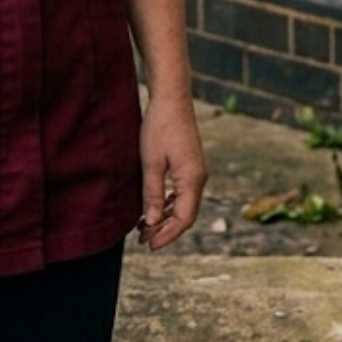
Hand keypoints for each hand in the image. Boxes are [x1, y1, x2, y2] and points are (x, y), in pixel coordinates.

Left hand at [136, 94, 206, 250]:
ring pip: (183, 204)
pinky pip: (182, 192)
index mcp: (192, 180)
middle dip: (164, 229)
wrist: (172, 96)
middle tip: (142, 240)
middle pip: (185, 215)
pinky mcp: (190, 163)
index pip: (183, 219)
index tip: (149, 245)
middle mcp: (199, 178)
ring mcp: (196, 170)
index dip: (166, 235)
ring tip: (143, 227)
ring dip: (165, 217)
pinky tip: (153, 206)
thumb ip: (152, 194)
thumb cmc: (159, 126)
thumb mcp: (151, 162)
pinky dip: (168, 203)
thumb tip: (151, 223)